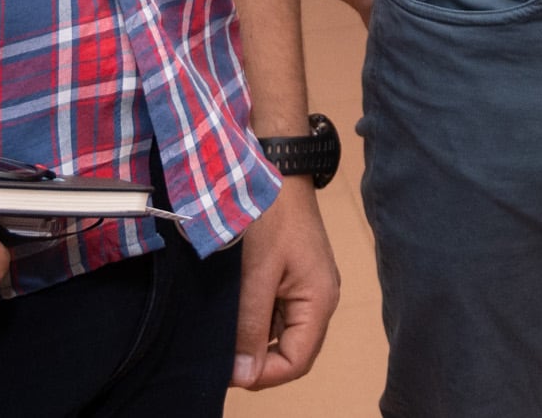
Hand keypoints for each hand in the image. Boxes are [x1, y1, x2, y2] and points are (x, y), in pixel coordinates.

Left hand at [231, 174, 338, 389]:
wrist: (276, 165)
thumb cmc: (270, 213)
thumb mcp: (255, 273)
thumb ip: (250, 325)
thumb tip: (244, 375)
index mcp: (319, 300)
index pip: (297, 361)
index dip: (262, 374)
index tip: (226, 368)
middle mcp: (320, 298)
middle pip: (292, 350)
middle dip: (258, 357)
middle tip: (221, 351)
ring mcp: (308, 286)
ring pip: (282, 332)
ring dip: (254, 336)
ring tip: (224, 325)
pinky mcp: (294, 275)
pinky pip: (277, 311)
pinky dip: (256, 316)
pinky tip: (233, 306)